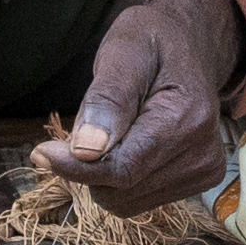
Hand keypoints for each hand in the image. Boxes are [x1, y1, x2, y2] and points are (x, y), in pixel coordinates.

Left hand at [27, 0, 245, 215]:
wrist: (189, 44)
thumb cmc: (151, 42)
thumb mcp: (123, 52)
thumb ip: (107, 99)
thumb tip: (86, 150)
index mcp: (188, 119)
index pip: (123, 169)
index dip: (76, 168)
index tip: (41, 152)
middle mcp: (203, 153)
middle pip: (120, 191)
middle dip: (91, 165)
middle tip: (93, 122)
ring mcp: (204, 171)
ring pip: (125, 202)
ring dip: (105, 173)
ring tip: (119, 128)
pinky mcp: (200, 181)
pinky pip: (138, 200)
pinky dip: (122, 179)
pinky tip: (132, 144)